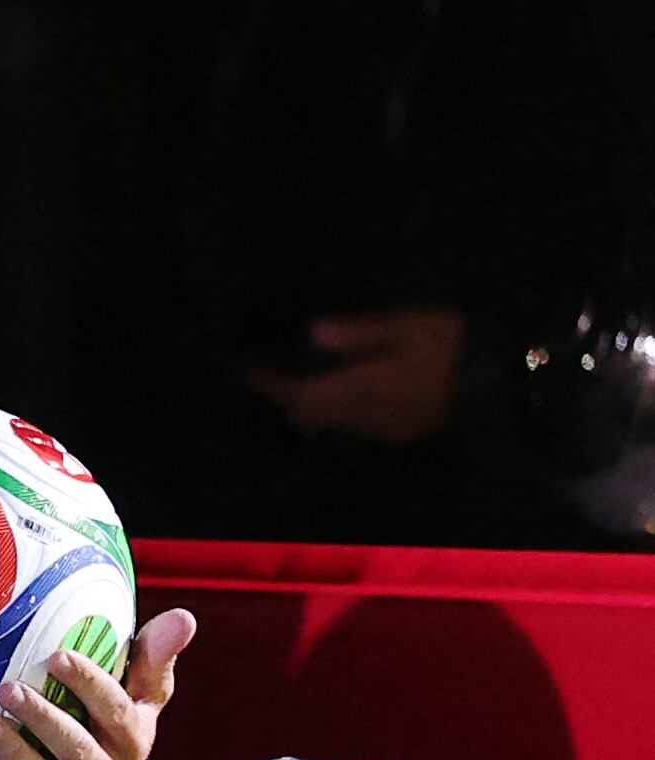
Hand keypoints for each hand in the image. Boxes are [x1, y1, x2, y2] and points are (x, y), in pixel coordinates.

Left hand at [0, 606, 192, 759]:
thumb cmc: (115, 729)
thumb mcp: (140, 698)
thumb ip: (153, 659)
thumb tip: (181, 618)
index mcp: (131, 739)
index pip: (115, 712)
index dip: (89, 684)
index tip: (57, 656)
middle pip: (77, 749)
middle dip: (44, 720)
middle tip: (8, 689)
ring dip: (12, 754)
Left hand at [243, 308, 464, 445]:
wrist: (508, 383)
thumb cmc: (458, 345)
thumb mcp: (410, 325)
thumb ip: (361, 332)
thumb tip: (315, 333)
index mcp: (368, 388)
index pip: (305, 396)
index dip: (274, 386)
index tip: (251, 371)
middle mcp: (371, 416)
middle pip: (312, 415)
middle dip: (288, 397)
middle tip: (271, 373)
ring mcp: (387, 430)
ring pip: (332, 424)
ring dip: (313, 406)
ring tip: (299, 378)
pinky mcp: (403, 434)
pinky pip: (355, 427)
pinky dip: (338, 410)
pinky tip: (342, 390)